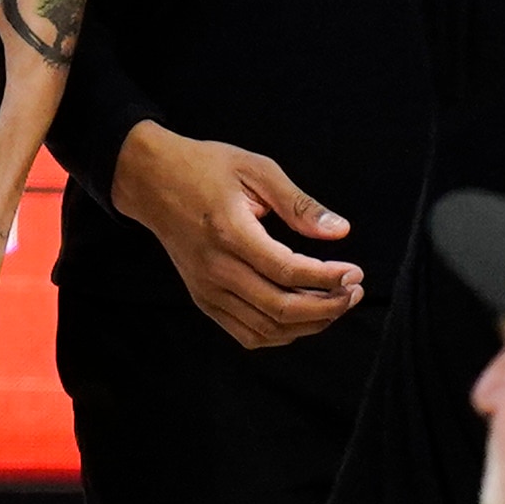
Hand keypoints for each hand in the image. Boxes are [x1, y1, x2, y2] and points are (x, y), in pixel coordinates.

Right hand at [115, 123, 362, 349]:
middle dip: (328, 306)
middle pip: (281, 308)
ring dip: (309, 324)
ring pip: (267, 328)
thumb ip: (299, 203)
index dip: (328, 278)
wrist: (150, 181)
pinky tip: (301, 317)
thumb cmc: (203, 168)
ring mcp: (206, 288)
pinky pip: (247, 334)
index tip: (354, 272)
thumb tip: (339, 231)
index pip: (287, 271)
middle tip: (353, 291)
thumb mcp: (256, 169)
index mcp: (230, 232)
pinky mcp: (203, 298)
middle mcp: (215, 268)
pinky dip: (280, 334)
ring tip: (334, 303)